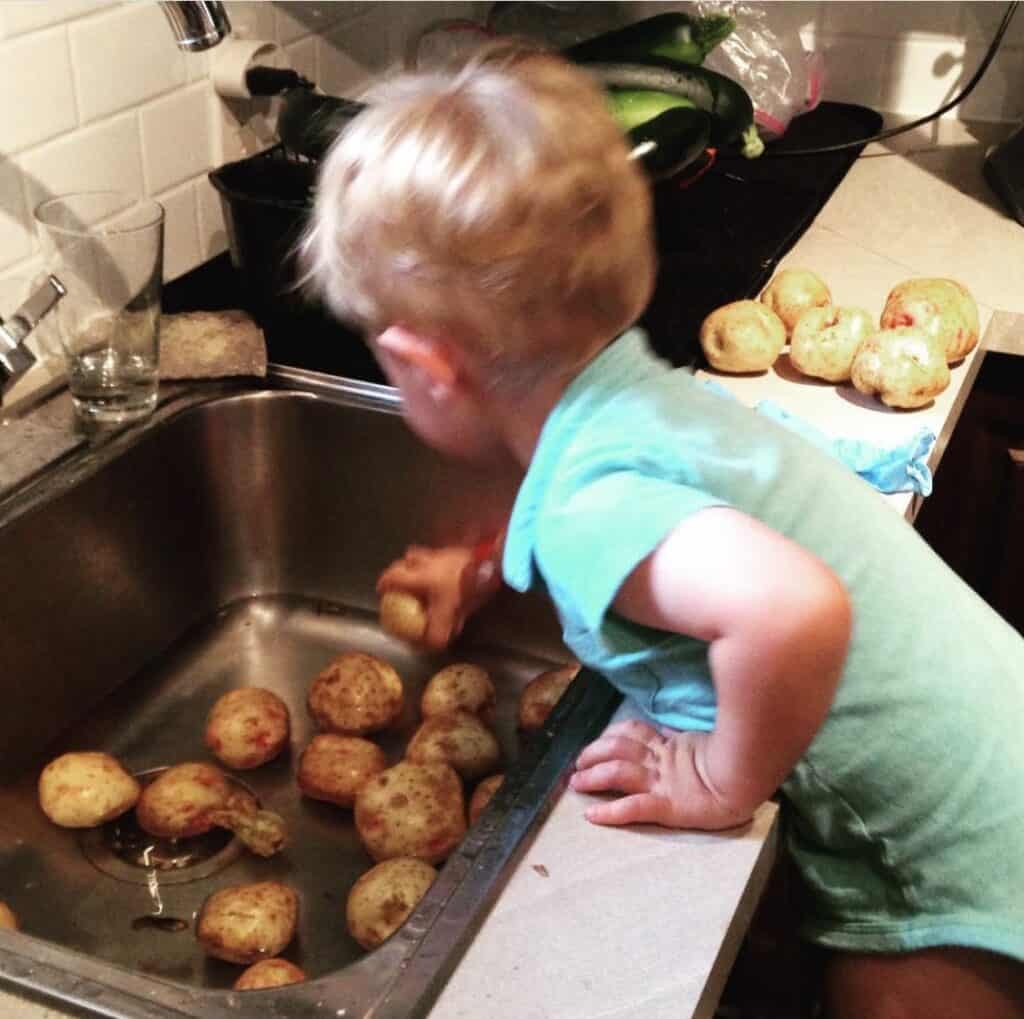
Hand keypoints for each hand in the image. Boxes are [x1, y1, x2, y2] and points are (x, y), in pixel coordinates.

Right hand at [377, 543, 501, 651]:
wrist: (489, 564)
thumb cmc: (464, 588)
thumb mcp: (449, 615)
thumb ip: (437, 632)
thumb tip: (429, 645)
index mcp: (420, 576)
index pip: (393, 577)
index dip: (384, 583)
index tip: (381, 589)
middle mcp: (429, 561)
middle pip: (407, 559)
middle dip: (403, 568)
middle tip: (403, 580)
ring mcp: (445, 552)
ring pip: (426, 553)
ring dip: (423, 562)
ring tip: (427, 572)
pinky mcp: (461, 550)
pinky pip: (445, 554)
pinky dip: (444, 562)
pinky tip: (451, 571)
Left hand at [568, 720, 754, 830]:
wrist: (752, 779)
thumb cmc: (735, 762)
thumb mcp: (702, 744)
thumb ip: (682, 739)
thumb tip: (667, 731)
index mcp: (671, 746)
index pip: (634, 732)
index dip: (611, 734)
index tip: (598, 739)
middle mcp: (662, 761)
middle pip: (619, 748)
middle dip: (594, 753)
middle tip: (577, 762)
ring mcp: (664, 783)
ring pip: (620, 772)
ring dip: (594, 776)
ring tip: (576, 782)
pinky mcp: (669, 806)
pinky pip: (635, 807)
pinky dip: (611, 812)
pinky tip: (592, 816)